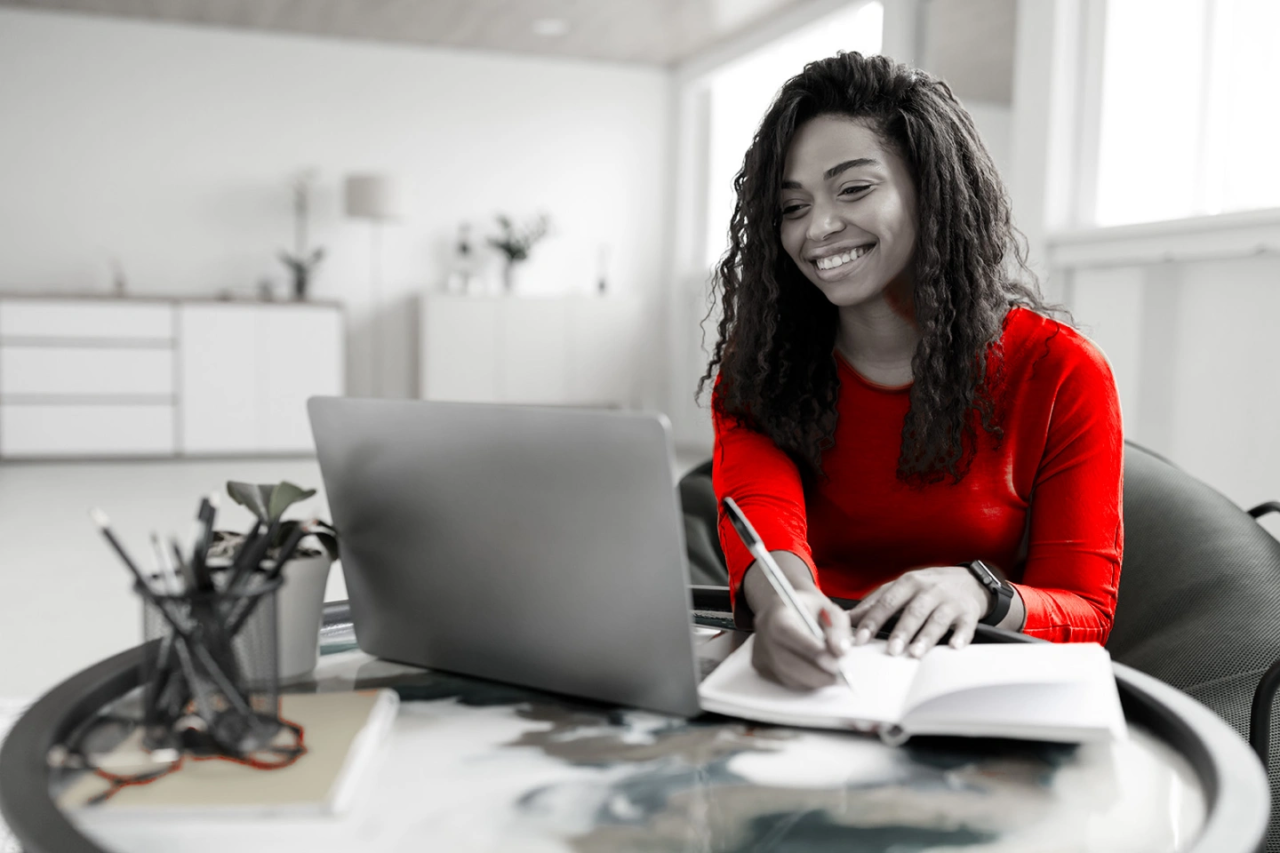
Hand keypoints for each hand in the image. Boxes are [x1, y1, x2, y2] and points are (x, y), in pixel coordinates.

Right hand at [751, 589, 851, 689]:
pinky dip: (806, 683)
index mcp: (776, 612)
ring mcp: (760, 653)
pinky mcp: (762, 668)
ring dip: (814, 680)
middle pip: (785, 660)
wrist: (789, 612)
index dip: (809, 649)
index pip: (787, 632)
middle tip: (841, 677)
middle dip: (816, 673)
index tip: (834, 662)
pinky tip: (819, 675)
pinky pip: (786, 682)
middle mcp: (763, 633)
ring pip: (787, 675)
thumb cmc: (810, 610)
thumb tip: (841, 651)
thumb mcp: (828, 610)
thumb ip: (837, 628)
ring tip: (835, 677)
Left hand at [847, 566, 987, 657]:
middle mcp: (929, 590)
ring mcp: (950, 601)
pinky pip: (965, 625)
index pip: (886, 602)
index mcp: (908, 583)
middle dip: (901, 631)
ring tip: (916, 653)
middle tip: (891, 650)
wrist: (969, 580)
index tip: (860, 638)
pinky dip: (960, 636)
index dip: (873, 621)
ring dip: (926, 637)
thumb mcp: (901, 588)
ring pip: (937, 619)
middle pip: (913, 611)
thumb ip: (876, 602)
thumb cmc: (928, 586)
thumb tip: (848, 618)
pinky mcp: (968, 612)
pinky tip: (954, 646)